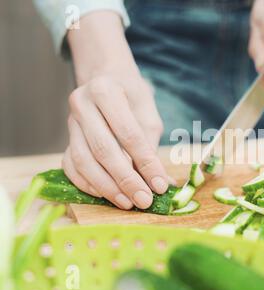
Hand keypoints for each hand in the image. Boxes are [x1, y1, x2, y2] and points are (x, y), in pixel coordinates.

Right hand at [63, 73, 171, 209]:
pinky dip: (87, 184)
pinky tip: (105, 195)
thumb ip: (152, 147)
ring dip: (106, 187)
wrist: (105, 79)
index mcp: (106, 91)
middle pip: (104, 150)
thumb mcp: (148, 114)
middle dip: (126, 180)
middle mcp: (82, 104)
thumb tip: (164, 184)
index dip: (145, 163)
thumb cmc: (131, 97)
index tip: (159, 186)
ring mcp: (69, 122)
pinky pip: (70, 166)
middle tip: (143, 200)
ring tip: (127, 202)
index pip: (128, 134)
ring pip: (83, 161)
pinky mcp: (65, 138)